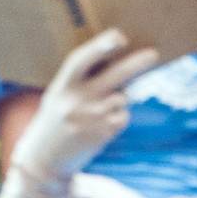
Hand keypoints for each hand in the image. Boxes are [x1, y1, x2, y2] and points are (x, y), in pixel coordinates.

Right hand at [0, 28, 157, 197]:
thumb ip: (80, 83)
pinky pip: (122, 117)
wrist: (43, 161)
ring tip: (97, 110)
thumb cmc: (54, 122)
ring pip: (121, 99)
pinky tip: (101, 124)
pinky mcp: (101, 135)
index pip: (81, 61)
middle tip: (153, 54)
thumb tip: (118, 67)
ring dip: (118, 99)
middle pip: (113, 77)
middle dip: (135, 64)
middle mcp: (75, 103)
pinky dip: (118, 117)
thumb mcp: (57, 97)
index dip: (100, 46)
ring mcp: (90, 120)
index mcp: (61, 88)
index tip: (119, 36)